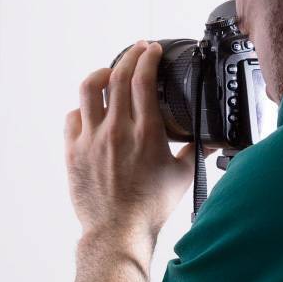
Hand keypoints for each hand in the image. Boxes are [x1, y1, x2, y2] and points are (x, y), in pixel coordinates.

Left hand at [65, 41, 196, 244]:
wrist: (117, 231)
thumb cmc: (150, 207)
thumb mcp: (181, 177)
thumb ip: (194, 152)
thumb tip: (210, 141)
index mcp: (146, 133)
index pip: (143, 79)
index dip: (148, 58)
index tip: (152, 50)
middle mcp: (117, 130)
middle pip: (117, 76)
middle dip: (129, 56)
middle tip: (137, 50)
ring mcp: (91, 139)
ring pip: (88, 89)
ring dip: (100, 73)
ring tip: (108, 72)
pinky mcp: (73, 151)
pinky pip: (72, 117)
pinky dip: (82, 109)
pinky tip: (91, 111)